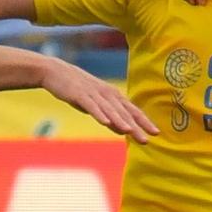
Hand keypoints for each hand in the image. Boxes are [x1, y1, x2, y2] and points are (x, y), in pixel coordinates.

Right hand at [39, 57, 157, 142]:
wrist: (55, 71)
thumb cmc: (78, 90)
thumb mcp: (96, 105)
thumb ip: (110, 117)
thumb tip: (124, 131)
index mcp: (113, 96)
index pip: (132, 111)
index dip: (144, 122)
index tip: (157, 133)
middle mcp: (107, 94)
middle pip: (124, 112)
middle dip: (137, 126)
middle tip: (148, 139)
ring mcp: (94, 94)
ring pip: (110, 110)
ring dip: (120, 121)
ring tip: (130, 132)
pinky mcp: (79, 95)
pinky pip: (91, 106)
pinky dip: (99, 114)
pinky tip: (106, 123)